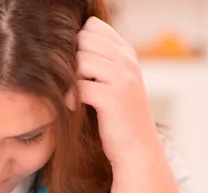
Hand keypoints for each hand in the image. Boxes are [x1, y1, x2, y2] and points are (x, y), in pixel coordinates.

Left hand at [76, 17, 159, 165]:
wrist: (137, 152)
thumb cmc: (120, 119)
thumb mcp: (116, 83)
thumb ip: (101, 62)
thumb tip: (71, 43)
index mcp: (127, 55)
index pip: (94, 26)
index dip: (78, 43)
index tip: (77, 67)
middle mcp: (127, 62)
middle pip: (84, 39)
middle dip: (72, 59)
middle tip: (72, 82)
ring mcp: (122, 79)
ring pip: (81, 60)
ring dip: (70, 78)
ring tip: (72, 94)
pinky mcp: (112, 98)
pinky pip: (79, 86)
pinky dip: (70, 98)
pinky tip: (72, 108)